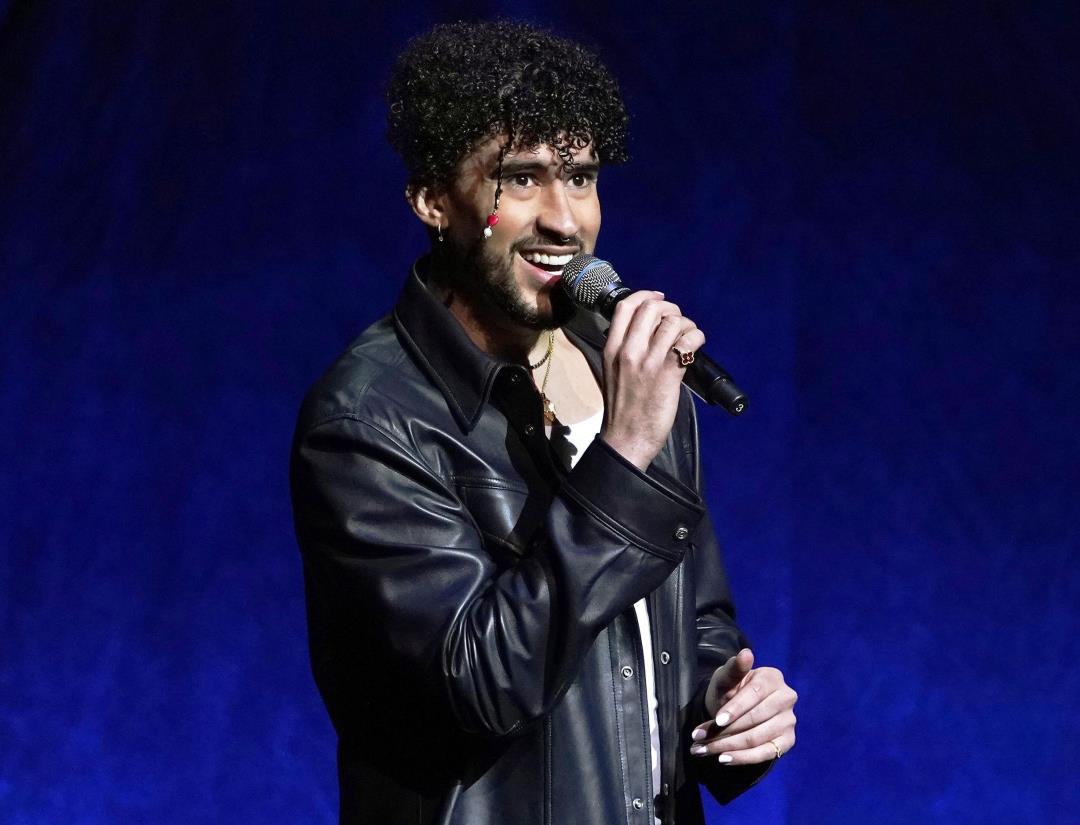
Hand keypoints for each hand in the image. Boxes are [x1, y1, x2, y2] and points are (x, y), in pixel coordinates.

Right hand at [600, 291, 705, 469]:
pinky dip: (697, 338)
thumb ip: (624, 348)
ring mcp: (648, 361)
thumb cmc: (623, 407)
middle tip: (677, 322)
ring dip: (686, 325)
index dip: (646, 295)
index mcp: (611, 348)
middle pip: (652, 308)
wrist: (626, 438)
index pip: (626, 306)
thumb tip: (647, 329)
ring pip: (673, 322)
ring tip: (687, 338)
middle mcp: (628, 350)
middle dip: (671, 309)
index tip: (659, 298)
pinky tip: (696, 346)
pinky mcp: (668, 374)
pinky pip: (688, 341)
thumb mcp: (612, 371)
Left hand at [689, 648, 797, 764]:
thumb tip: (746, 653)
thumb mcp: (727, 677)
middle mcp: (787, 698)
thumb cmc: (731, 689)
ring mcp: (789, 721)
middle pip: (754, 720)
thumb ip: (734, 668)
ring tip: (702, 750)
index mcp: (773, 678)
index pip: (754, 694)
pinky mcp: (788, 741)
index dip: (735, 708)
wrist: (738, 708)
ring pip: (756, 738)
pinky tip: (723, 759)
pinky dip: (742, 758)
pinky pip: (765, 754)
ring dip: (726, 747)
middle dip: (723, 732)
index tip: (716, 721)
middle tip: (698, 740)